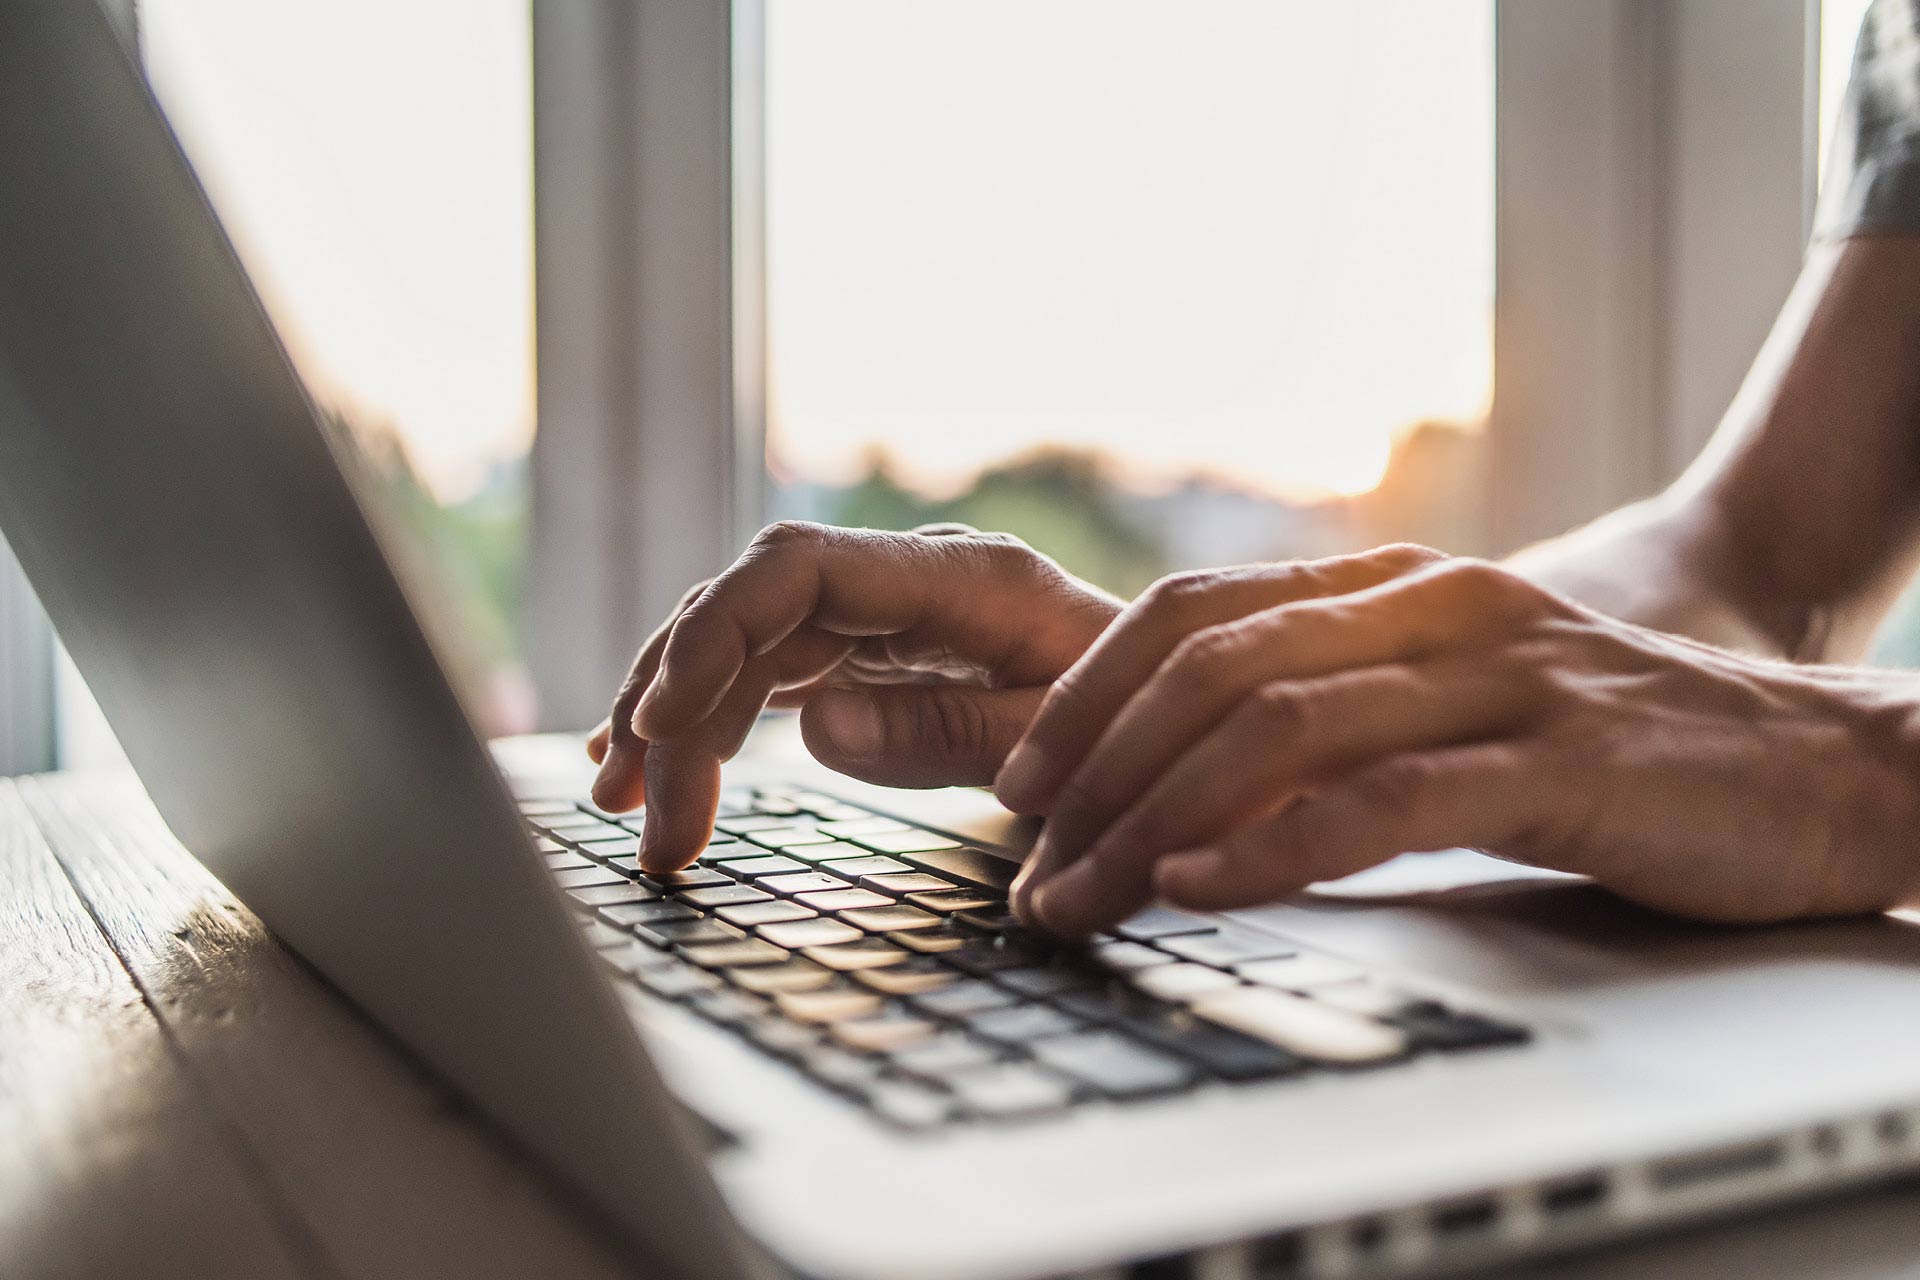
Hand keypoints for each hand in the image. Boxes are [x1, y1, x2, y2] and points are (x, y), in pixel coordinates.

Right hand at [587, 521, 1119, 869]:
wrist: (1178, 709)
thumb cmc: (1138, 719)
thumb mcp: (1063, 738)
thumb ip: (951, 731)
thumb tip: (817, 727)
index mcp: (958, 577)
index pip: (796, 570)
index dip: (714, 635)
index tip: (662, 724)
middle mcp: (904, 580)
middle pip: (749, 612)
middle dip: (676, 704)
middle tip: (642, 818)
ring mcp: (880, 614)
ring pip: (741, 643)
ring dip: (675, 719)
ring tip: (626, 809)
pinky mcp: (868, 653)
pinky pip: (766, 673)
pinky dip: (710, 721)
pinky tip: (661, 767)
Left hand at [995, 545, 1919, 934]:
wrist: (1822, 766)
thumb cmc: (1620, 750)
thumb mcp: (1458, 709)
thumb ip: (1343, 719)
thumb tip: (1196, 784)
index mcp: (1397, 589)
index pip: (1196, 612)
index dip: (1088, 692)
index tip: (1021, 781)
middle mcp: (1433, 609)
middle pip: (1208, 665)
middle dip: (1094, 768)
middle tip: (1031, 863)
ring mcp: (1497, 675)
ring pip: (1276, 727)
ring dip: (1153, 819)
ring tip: (1084, 895)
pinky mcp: (1558, 759)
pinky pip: (1385, 796)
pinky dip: (1277, 844)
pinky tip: (1203, 886)